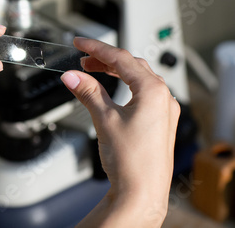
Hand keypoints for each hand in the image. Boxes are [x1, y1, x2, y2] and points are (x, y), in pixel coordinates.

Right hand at [61, 37, 179, 226]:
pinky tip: (113, 91)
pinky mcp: (160, 122)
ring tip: (93, 71)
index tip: (79, 42)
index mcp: (153, 91)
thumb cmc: (131, 161)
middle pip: (132, 65)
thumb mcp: (104, 119)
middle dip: (105, 59)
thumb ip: (88, 92)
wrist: (142, 193)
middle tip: (83, 59)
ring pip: (139, 78)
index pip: (121, 58)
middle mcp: (164, 98)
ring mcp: (164, 110)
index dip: (96, 48)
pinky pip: (144, 93)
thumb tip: (71, 76)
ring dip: (115, 71)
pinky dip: (125, 86)